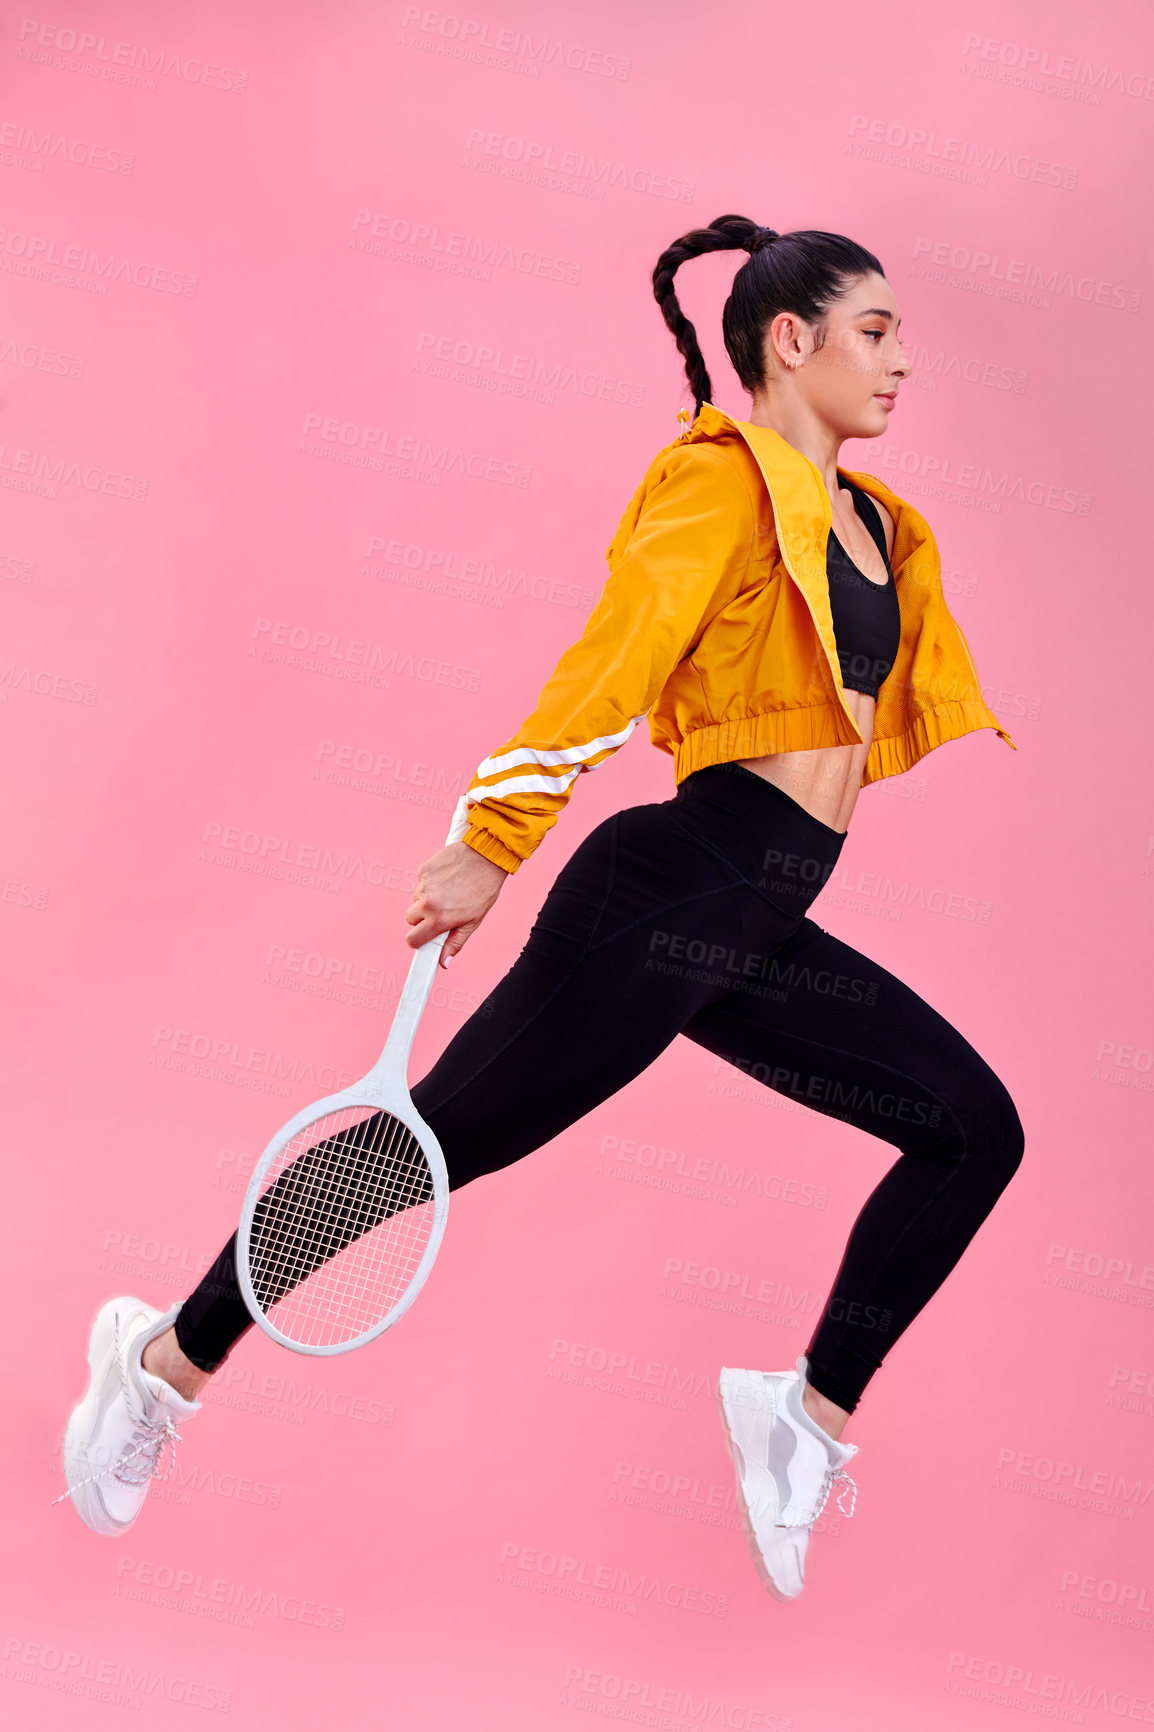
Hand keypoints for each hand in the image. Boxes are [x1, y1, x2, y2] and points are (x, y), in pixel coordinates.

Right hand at [404, 840, 508, 963]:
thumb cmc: (484, 890)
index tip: (423, 938)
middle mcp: (427, 903)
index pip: (413, 940)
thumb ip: (456, 942)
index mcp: (439, 919)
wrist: (486, 856)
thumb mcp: (473, 921)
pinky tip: (447, 878)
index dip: (417, 940)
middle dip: (421, 919)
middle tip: (440, 912)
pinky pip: (420, 883)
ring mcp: (423, 885)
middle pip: (410, 919)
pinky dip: (430, 883)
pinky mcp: (423, 870)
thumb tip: (444, 963)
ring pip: (415, 900)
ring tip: (449, 892)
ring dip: (426, 900)